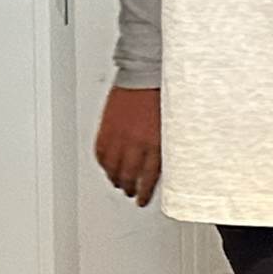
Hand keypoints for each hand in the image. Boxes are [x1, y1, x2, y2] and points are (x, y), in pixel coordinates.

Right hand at [94, 86, 161, 206]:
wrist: (145, 73)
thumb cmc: (162, 94)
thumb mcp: (172, 124)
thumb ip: (166, 145)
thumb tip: (167, 163)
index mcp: (155, 142)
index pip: (149, 176)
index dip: (144, 192)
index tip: (142, 200)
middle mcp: (135, 142)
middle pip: (129, 175)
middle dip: (129, 187)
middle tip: (130, 193)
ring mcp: (118, 136)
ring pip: (112, 167)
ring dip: (115, 178)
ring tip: (118, 183)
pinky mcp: (106, 128)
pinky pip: (100, 152)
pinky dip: (103, 162)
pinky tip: (106, 165)